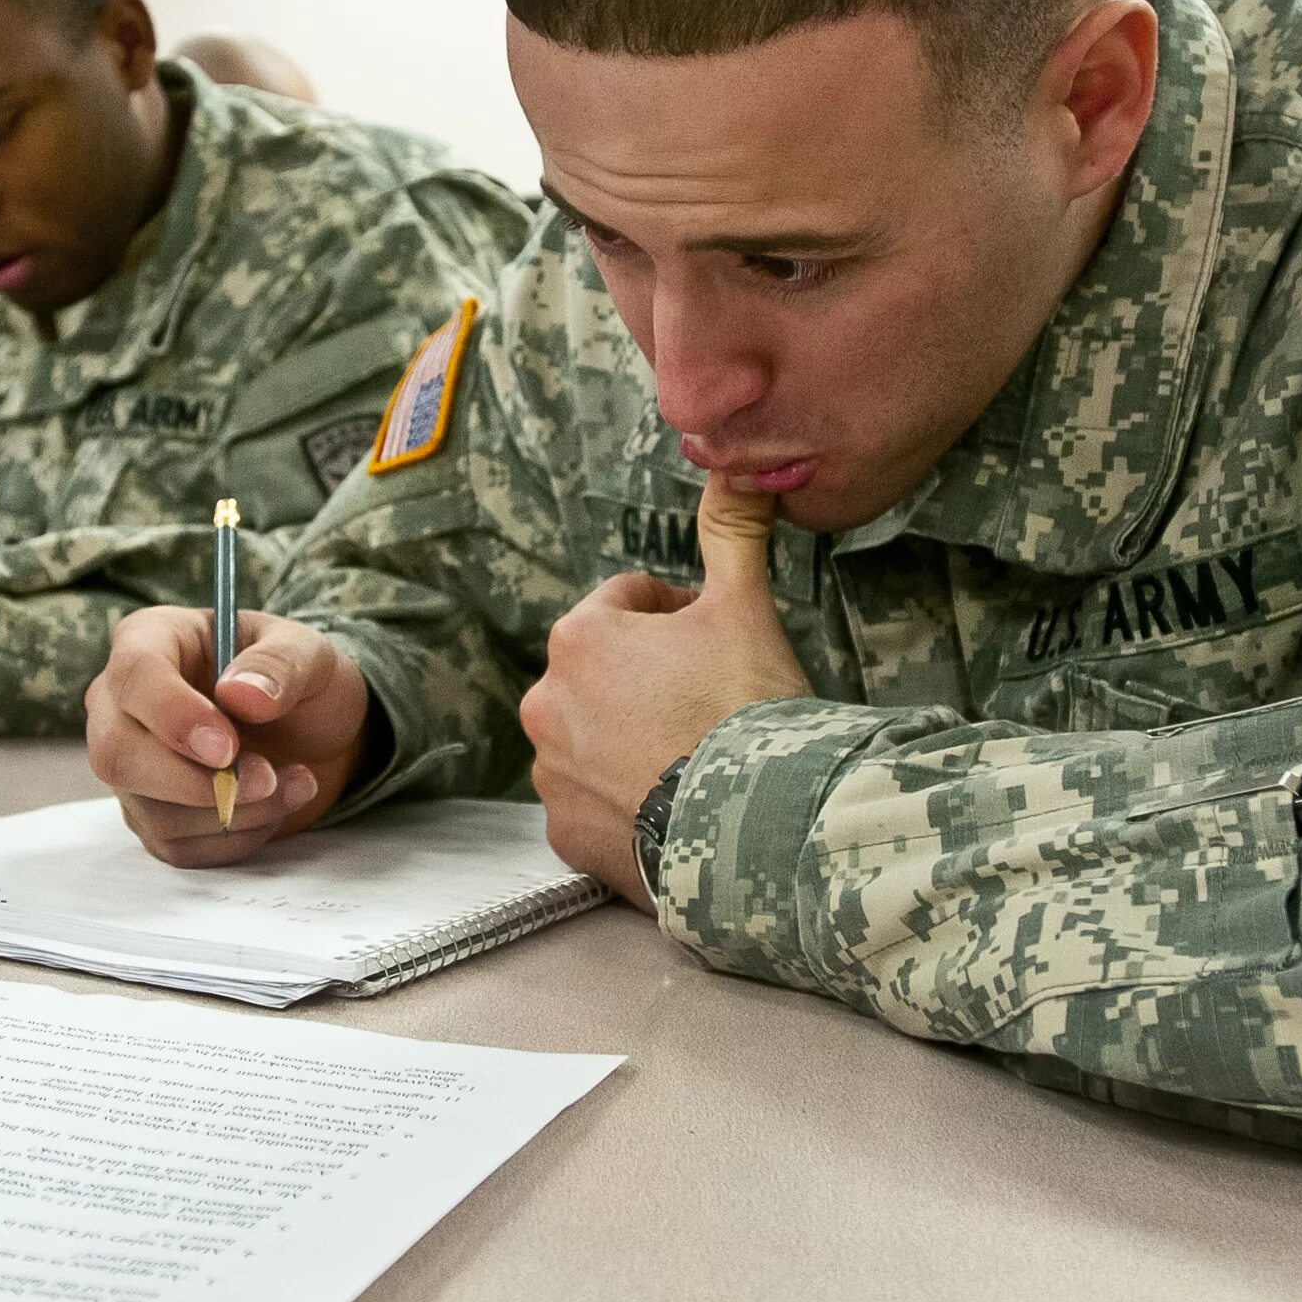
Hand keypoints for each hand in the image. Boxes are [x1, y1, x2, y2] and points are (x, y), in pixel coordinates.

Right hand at [83, 606, 373, 866]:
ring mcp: (131, 764)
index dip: (174, 716)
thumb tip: (240, 694)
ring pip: (151, 810)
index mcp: (151, 639)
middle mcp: (121, 702)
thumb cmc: (298, 680)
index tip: (227, 749)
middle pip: (118, 755)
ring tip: (293, 782)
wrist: (312, 735)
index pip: (135, 676)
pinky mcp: (149, 815)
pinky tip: (272, 806)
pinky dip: (235, 837)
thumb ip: (281, 665)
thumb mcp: (310, 655)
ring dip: (234, 811)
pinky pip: (177, 846)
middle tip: (267, 779)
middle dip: (198, 782)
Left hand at [520, 473, 809, 907]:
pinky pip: (591, 803)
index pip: (628, 602)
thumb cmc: (747, 706)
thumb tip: (734, 467)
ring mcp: (550, 773)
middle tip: (708, 703)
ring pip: (593, 737)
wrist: (757, 825)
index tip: (716, 645)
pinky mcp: (563, 834)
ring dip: (631, 738)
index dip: (679, 617)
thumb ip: (729, 531)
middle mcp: (544, 701)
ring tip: (693, 756)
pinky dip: (623, 801)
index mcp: (579, 636)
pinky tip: (672, 803)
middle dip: (648, 679)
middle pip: (604, 672)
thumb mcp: (743, 606)